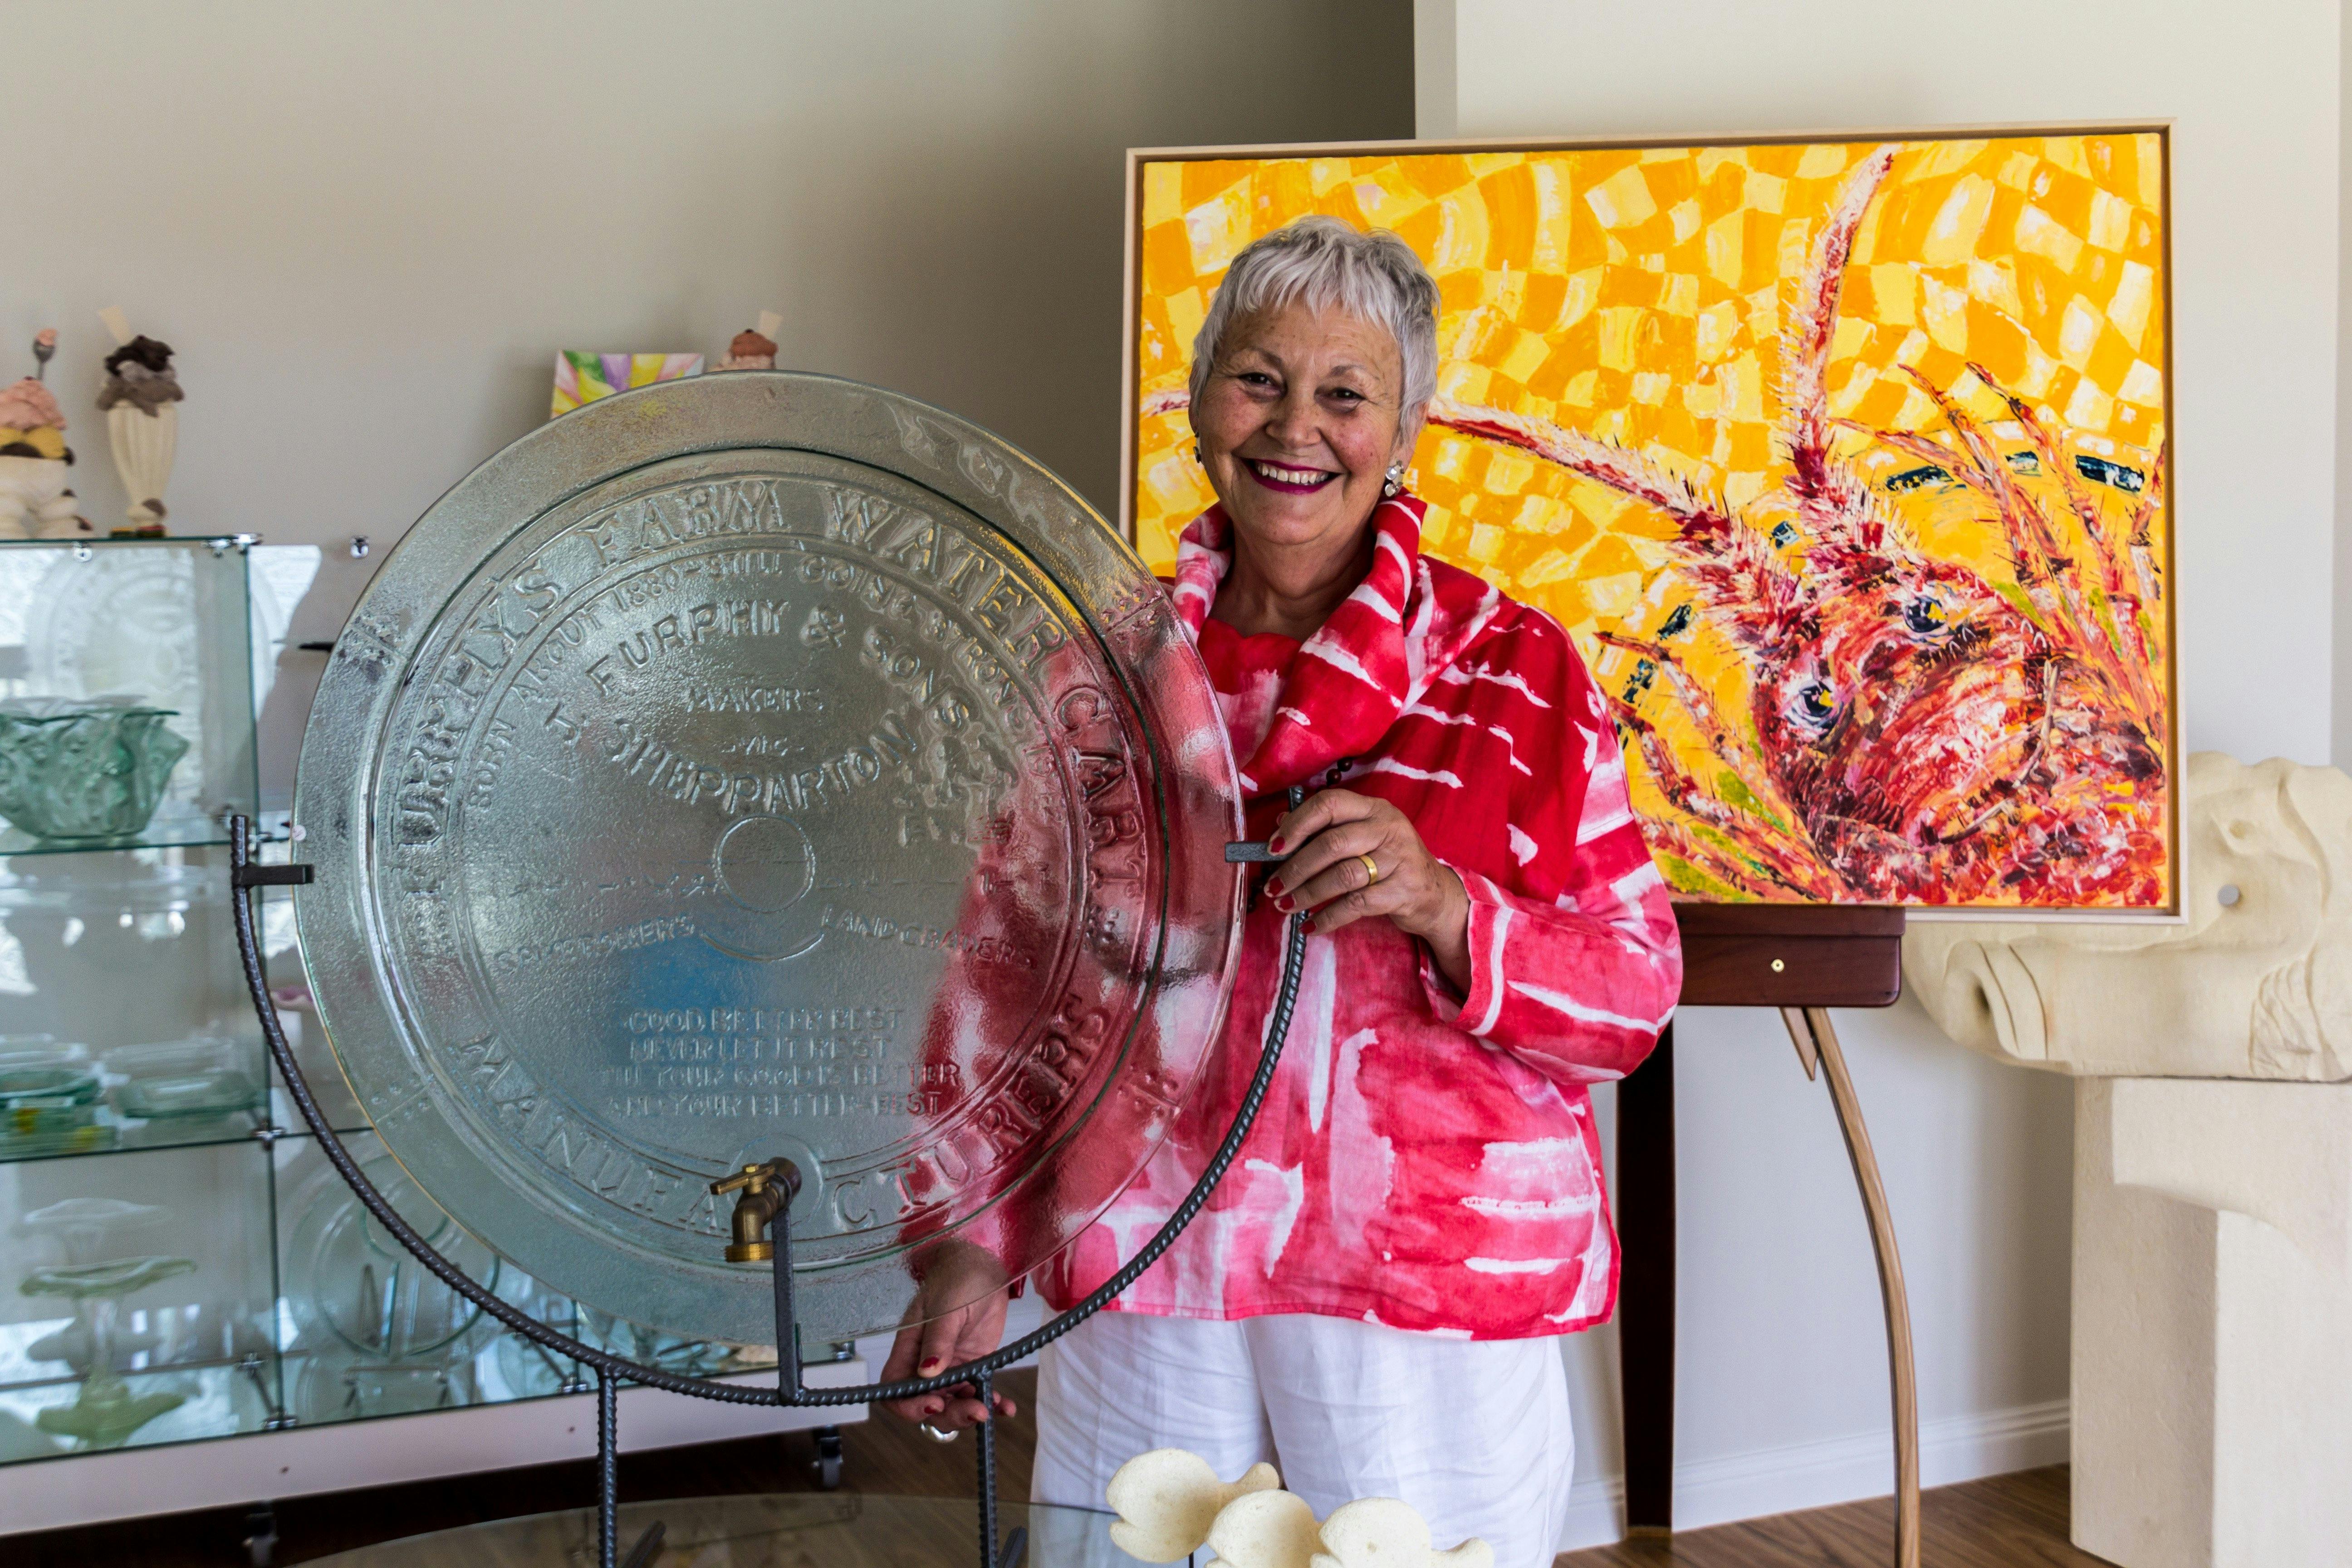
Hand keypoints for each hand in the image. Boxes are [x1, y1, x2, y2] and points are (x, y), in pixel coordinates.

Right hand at [876, 1240, 1017, 1430]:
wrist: (984, 1265)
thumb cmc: (957, 1278)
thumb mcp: (947, 1307)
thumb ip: (939, 1339)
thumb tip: (927, 1371)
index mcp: (909, 1347)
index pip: (895, 1388)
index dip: (909, 1404)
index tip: (935, 1404)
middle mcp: (925, 1363)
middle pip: (926, 1403)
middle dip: (948, 1414)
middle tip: (975, 1412)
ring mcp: (950, 1367)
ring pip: (952, 1404)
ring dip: (969, 1413)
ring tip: (991, 1409)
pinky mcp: (973, 1366)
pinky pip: (977, 1391)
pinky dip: (990, 1402)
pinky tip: (1005, 1407)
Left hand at [1265, 789, 1471, 990]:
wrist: (1436, 894)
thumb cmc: (1389, 862)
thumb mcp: (1363, 837)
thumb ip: (1325, 829)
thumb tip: (1279, 824)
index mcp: (1374, 809)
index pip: (1330, 804)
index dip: (1297, 824)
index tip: (1273, 848)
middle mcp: (1388, 829)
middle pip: (1332, 844)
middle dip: (1295, 867)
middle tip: (1274, 886)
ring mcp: (1399, 860)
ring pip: (1342, 876)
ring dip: (1307, 894)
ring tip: (1285, 906)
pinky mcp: (1402, 892)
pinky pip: (1356, 905)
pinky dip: (1327, 917)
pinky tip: (1309, 926)